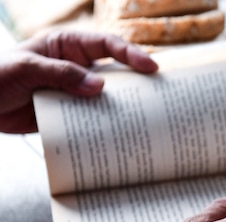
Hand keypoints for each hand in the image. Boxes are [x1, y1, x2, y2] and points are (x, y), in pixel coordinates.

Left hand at [0, 30, 157, 132]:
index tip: (150, 67)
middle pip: (114, 71)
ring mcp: (74, 91)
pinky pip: (94, 117)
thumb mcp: (26, 68)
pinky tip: (118, 133)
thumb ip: (61, 73)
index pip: (106, 45)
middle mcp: (76, 67)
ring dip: (124, 106)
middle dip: (137, 82)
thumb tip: (98, 86)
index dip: (131, 54)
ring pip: (107, 97)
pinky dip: (106, 125)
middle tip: (160, 94)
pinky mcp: (70, 113)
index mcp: (67, 46)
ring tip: (146, 117)